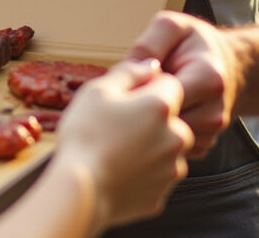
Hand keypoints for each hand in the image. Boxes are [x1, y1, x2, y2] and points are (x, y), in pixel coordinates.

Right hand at [50, 58, 192, 228]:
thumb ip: (130, 71)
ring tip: (113, 152)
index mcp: (161, 106)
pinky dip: (141, 174)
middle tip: (114, 127)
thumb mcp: (98, 90)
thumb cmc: (86, 136)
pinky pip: (155, 176)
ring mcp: (172, 168)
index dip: (146, 87)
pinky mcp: (163, 194)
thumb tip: (152, 64)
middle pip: (170, 118)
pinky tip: (117, 172)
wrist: (81, 192)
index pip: (169, 83)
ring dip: (148, 147)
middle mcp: (177, 136)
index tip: (123, 99)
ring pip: (165, 149)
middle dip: (150, 119)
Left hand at [126, 10, 241, 158]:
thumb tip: (130, 69)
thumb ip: (150, 42)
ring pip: (160, 140)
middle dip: (139, 110)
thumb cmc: (195, 45)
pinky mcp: (202, 147)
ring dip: (146, 124)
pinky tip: (154, 117)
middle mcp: (214, 112)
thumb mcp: (175, 28)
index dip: (137, 89)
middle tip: (131, 95)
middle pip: (160, 123)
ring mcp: (210, 134)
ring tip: (144, 103)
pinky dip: (156, 135)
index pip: (160, 97)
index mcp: (208, 79)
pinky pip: (167, 149)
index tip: (133, 80)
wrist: (224, 66)